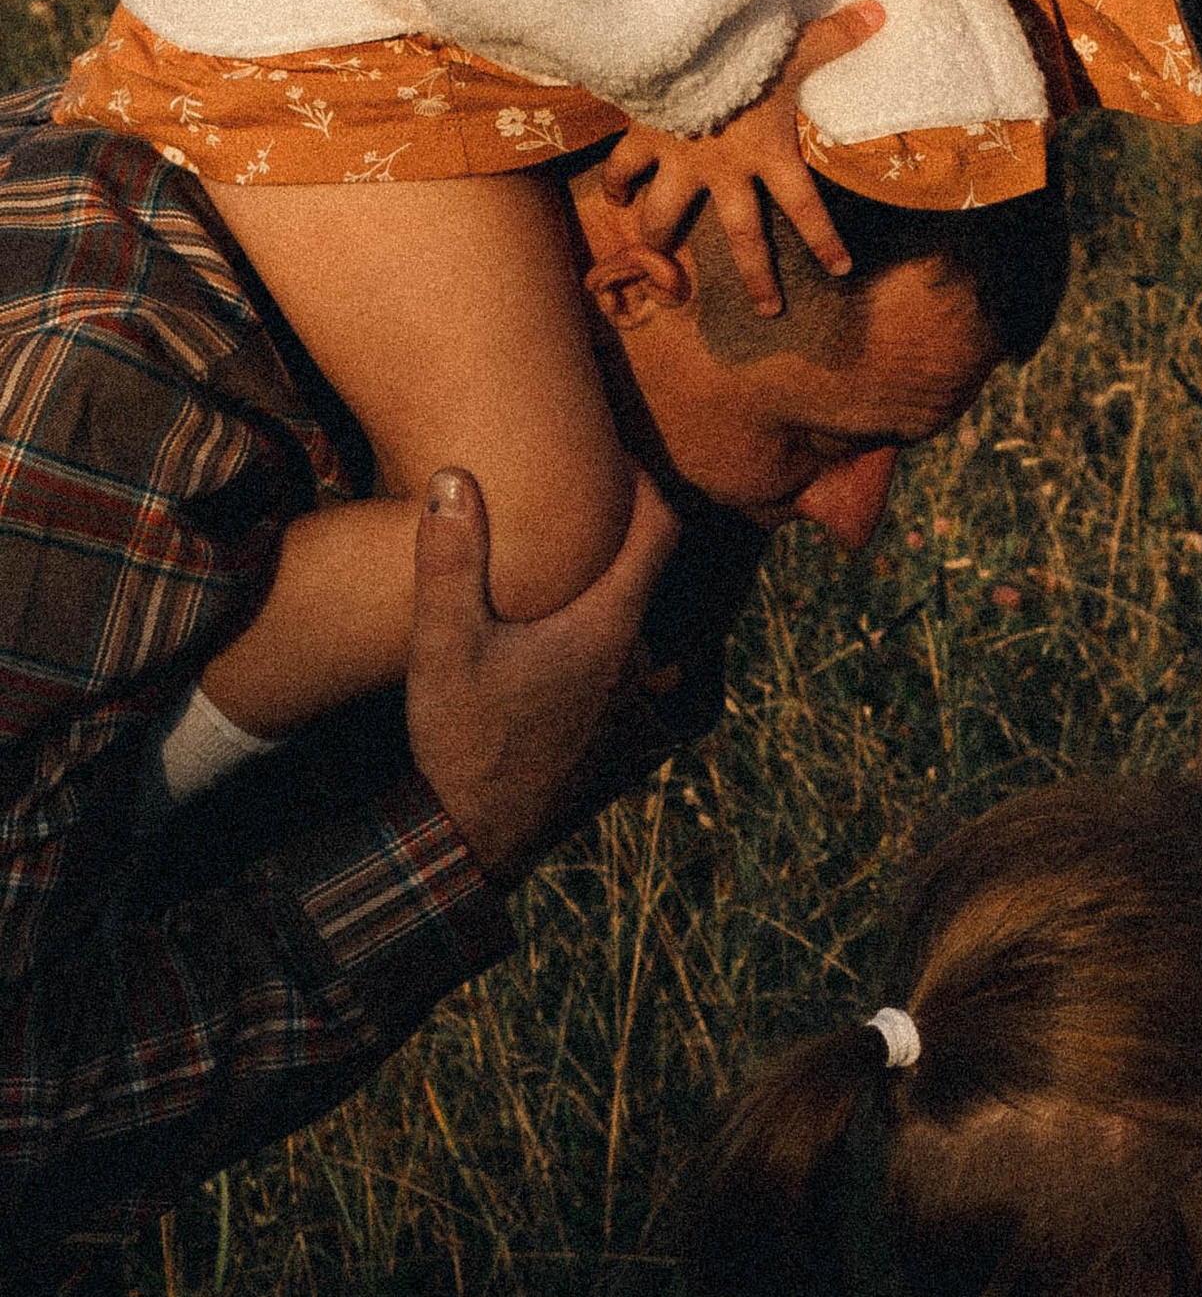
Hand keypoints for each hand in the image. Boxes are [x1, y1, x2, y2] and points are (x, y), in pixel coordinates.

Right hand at [408, 465, 679, 880]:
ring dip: (604, 590)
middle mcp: (634, 659)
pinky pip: (621, 664)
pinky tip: (548, 638)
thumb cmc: (464, 739)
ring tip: (559, 564)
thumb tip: (454, 478)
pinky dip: (598, 636)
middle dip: (619, 532)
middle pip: (646, 574)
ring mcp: (630, 700)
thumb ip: (452, 560)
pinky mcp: (614, 731)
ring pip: (631, 622)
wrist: (475, 839)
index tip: (611, 457)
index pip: (660, 530)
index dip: (643, 483)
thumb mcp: (445, 646)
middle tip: (577, 498)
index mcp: (609, 627)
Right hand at [593, 2, 885, 312]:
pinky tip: (615, 201)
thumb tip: (882, 11)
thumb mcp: (795, 45)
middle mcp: (725, 170)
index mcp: (768, 153)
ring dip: (662, 240)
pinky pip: (622, 172)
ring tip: (659, 260)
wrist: (678, 42)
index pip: (805, 207)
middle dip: (755, 276)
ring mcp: (680, 162)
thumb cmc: (742, 48)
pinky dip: (616, 187)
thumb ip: (837, 35)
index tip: (840, 270)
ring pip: (666, 217)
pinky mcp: (644, 142)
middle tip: (766, 311)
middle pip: (742, 236)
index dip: (824, 241)